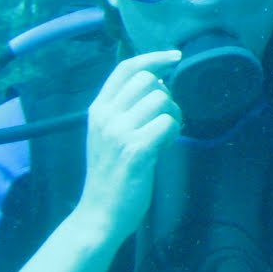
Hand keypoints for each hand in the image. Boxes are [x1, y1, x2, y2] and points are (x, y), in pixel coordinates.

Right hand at [77, 50, 181, 241]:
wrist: (99, 214)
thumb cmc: (110, 174)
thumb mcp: (107, 134)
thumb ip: (123, 109)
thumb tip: (156, 83)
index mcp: (98, 109)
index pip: (126, 68)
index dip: (153, 57)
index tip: (174, 57)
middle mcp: (106, 116)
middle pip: (149, 80)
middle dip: (166, 96)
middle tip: (164, 120)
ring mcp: (119, 133)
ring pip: (162, 100)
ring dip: (172, 117)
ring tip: (163, 138)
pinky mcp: (136, 151)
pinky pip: (168, 124)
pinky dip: (173, 133)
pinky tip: (164, 148)